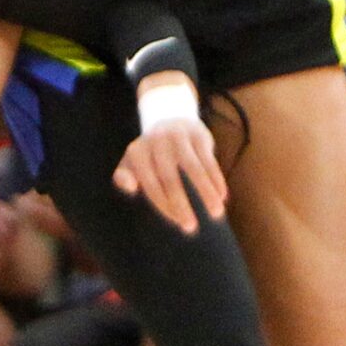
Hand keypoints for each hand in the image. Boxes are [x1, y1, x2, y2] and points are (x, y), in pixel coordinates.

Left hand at [112, 117, 227, 236]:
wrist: (169, 118)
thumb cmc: (149, 153)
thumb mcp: (131, 163)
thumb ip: (123, 177)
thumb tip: (131, 187)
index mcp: (137, 152)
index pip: (150, 184)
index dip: (164, 206)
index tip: (178, 224)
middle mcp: (156, 142)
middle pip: (170, 178)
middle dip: (181, 204)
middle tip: (191, 228)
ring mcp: (178, 136)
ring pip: (194, 168)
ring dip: (206, 192)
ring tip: (217, 213)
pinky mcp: (197, 134)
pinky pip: (208, 159)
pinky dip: (216, 178)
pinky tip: (222, 196)